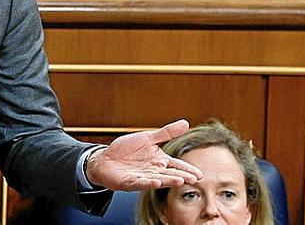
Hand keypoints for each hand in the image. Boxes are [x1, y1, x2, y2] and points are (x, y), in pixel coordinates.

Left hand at [85, 119, 203, 190]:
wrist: (105, 159)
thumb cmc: (126, 149)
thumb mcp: (147, 138)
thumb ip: (166, 133)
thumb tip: (186, 123)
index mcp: (159, 160)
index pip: (176, 165)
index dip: (187, 169)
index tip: (199, 174)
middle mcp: (153, 170)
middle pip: (170, 174)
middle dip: (181, 176)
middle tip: (193, 179)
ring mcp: (142, 177)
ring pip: (158, 179)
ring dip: (168, 181)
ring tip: (180, 181)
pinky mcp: (130, 182)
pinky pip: (140, 182)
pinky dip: (149, 183)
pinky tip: (157, 182)